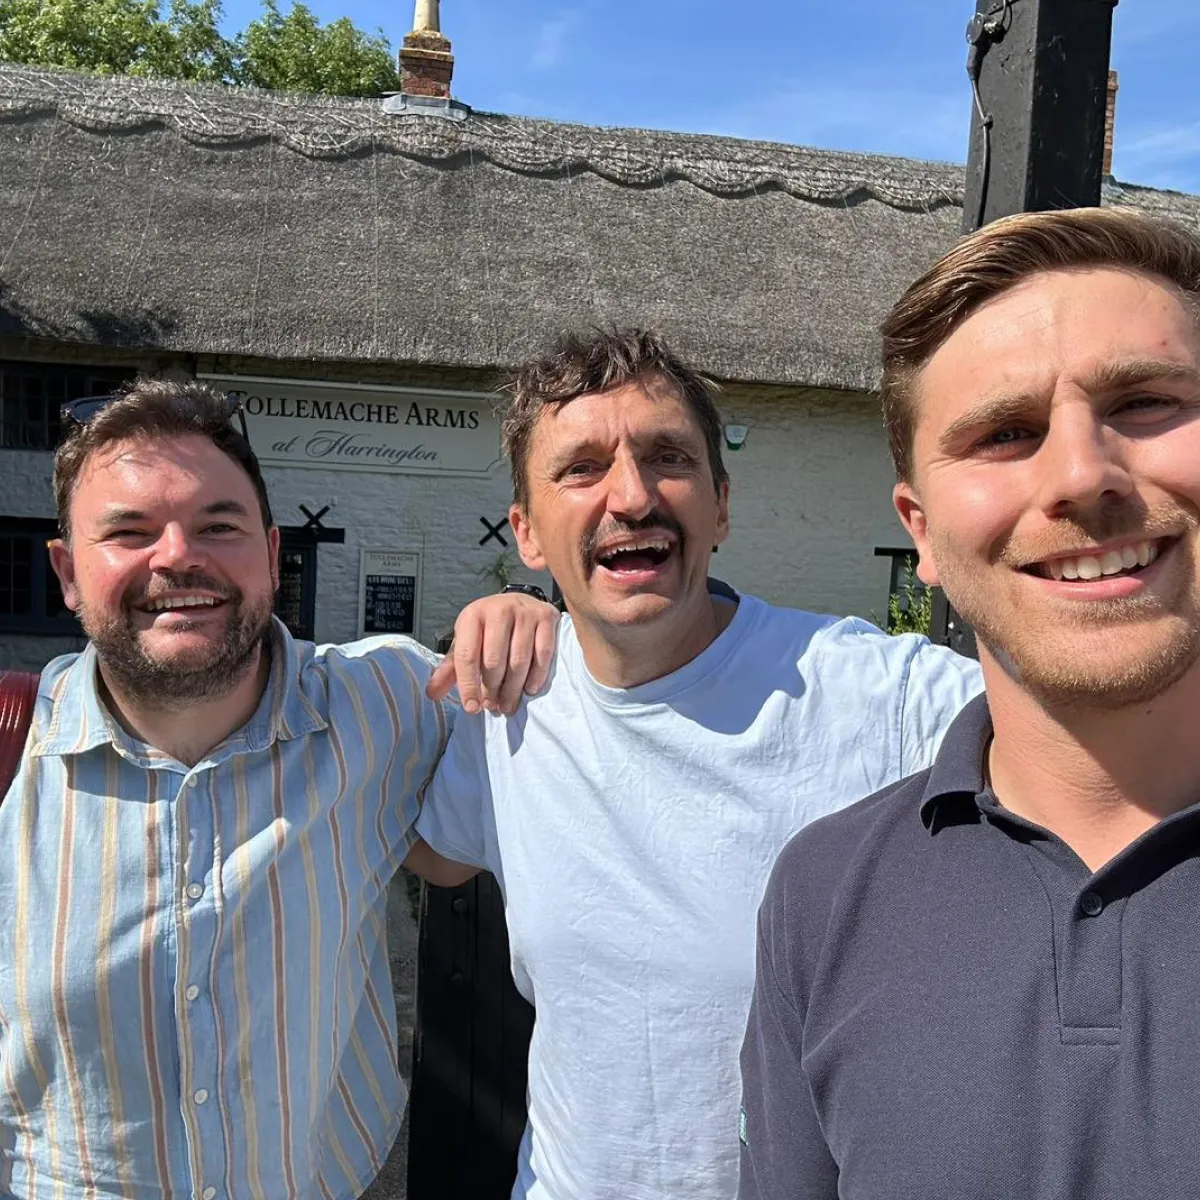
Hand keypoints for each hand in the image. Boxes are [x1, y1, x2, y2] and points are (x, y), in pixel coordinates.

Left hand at [426, 592, 558, 714]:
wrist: (517, 603)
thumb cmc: (488, 629)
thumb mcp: (466, 643)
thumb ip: (450, 669)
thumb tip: (432, 694)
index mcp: (473, 616)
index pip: (467, 656)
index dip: (469, 685)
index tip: (472, 708)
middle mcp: (498, 610)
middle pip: (494, 661)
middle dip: (492, 689)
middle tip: (493, 707)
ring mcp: (525, 612)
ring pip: (519, 661)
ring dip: (513, 689)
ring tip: (508, 705)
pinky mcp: (546, 617)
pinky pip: (543, 654)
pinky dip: (536, 676)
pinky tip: (529, 690)